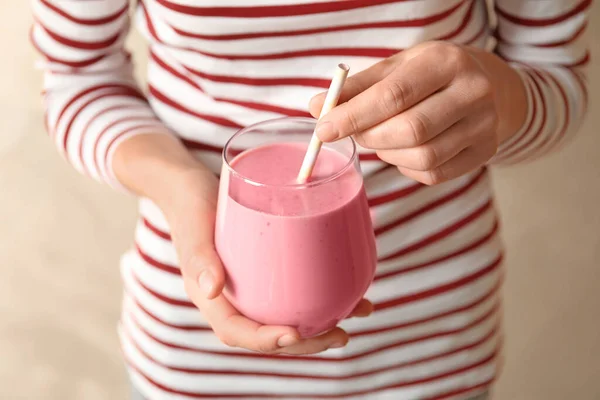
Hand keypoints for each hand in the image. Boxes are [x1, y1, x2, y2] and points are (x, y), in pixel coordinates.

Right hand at [113, 133, 372, 354]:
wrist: (191, 188)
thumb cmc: (190, 205)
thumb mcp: (194, 226)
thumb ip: (200, 256)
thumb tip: (211, 290)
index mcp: (210, 298)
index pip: (235, 331)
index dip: (265, 340)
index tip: (294, 334)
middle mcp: (232, 298)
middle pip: (268, 332)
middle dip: (305, 342)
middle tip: (340, 335)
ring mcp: (249, 287)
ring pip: (284, 315)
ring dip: (321, 323)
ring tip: (357, 313)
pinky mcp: (265, 271)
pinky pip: (292, 291)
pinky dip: (321, 294)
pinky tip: (350, 287)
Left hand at [310, 41, 527, 184]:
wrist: (488, 86)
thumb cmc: (430, 75)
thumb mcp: (395, 69)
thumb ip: (356, 89)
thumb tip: (316, 108)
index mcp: (445, 62)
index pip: (393, 95)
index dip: (353, 116)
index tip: (324, 129)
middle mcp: (473, 92)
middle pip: (411, 130)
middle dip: (371, 137)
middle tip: (355, 132)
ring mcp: (484, 126)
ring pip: (423, 157)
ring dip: (389, 154)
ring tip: (382, 138)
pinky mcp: (485, 153)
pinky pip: (434, 174)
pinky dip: (407, 167)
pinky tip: (404, 150)